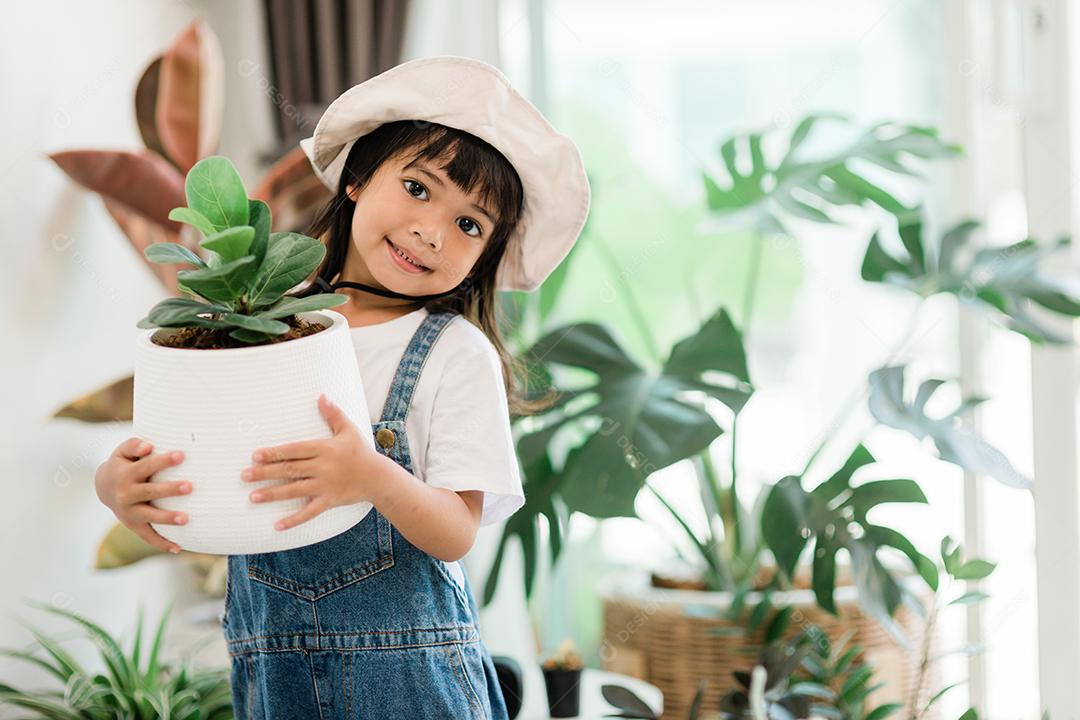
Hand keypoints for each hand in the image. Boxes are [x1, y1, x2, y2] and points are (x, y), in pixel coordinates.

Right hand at [94, 437, 191, 553]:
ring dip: (168, 518)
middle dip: (170, 489)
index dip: (164, 461)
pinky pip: (148, 537)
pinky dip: (162, 544)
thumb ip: (134, 445)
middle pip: (150, 492)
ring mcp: (129, 512)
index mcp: (127, 474)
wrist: (104, 487)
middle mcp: (127, 494)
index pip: (147, 466)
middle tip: (190, 486)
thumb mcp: (122, 451)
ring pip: (150, 516)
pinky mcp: (133, 525)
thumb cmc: (123, 464)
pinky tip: (179, 549)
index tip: (182, 455)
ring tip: (186, 518)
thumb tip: (148, 447)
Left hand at [242, 394, 389, 530]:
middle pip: (290, 470)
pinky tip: (277, 525)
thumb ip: (333, 414)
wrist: (378, 478)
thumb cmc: (361, 451)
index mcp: (325, 449)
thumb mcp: (348, 430)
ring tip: (253, 497)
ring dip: (273, 494)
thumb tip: (321, 395)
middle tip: (244, 475)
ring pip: (295, 490)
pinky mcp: (329, 501)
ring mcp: (326, 486)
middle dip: (266, 472)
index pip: (295, 450)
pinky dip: (294, 520)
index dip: (275, 452)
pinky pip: (309, 512)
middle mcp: (323, 468)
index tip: (255, 455)